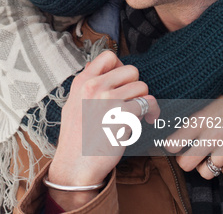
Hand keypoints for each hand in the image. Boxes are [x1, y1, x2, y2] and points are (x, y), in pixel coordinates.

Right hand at [47, 51, 157, 208]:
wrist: (75, 167)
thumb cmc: (75, 138)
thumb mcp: (72, 103)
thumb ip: (85, 84)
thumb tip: (93, 63)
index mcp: (83, 81)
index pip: (109, 56)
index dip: (120, 68)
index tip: (121, 83)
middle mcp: (95, 86)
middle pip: (131, 70)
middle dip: (135, 86)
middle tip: (131, 101)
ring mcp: (108, 100)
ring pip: (142, 87)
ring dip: (144, 101)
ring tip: (138, 115)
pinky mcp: (122, 116)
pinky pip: (147, 104)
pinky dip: (150, 114)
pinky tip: (144, 123)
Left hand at [165, 96, 222, 178]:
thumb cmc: (218, 98)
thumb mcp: (198, 101)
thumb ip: (181, 113)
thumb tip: (160, 122)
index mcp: (198, 120)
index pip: (173, 145)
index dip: (170, 146)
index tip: (172, 143)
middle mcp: (213, 135)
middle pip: (186, 164)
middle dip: (184, 160)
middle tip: (187, 153)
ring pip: (207, 172)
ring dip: (205, 164)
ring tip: (207, 153)